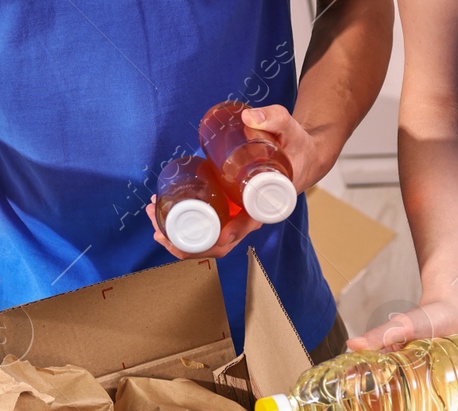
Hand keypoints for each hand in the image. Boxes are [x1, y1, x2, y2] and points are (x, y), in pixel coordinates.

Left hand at [149, 104, 338, 260]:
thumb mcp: (290, 128)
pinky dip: (186, 230)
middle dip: (187, 244)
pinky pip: (208, 228)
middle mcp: (250, 217)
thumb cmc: (297, 145)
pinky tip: (162, 220)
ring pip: (210, 239)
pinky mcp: (229, 208)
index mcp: (266, 207)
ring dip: (180, 239)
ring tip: (153, 222)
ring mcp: (238, 215)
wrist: (304, 154)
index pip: (244, 229)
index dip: (222, 236)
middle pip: (220, 244)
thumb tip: (248, 118)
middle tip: (158, 230)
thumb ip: (272, 119)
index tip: (203, 235)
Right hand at [351, 298, 457, 410]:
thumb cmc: (427, 315)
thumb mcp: (403, 326)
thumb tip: (352, 344)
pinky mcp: (449, 385)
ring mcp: (431, 386)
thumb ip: (380, 336)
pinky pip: (449, 408)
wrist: (456, 308)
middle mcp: (410, 383)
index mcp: (393, 373)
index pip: (384, 403)